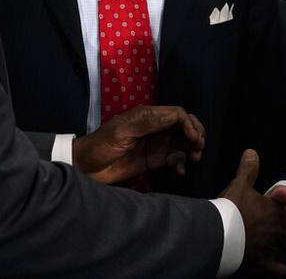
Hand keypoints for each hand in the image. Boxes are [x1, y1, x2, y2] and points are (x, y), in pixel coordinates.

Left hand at [72, 105, 204, 183]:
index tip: (194, 138)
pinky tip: (180, 171)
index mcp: (148, 116)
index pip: (177, 114)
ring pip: (182, 142)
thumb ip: (147, 122)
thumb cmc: (101, 144)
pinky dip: (181, 163)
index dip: (189, 124)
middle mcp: (155, 128)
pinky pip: (174, 159)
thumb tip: (175, 116)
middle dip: (195, 135)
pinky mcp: (154, 160)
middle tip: (199, 148)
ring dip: (191, 149)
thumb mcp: (122, 131)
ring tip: (194, 159)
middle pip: (184, 126)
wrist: (85, 168)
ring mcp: (156, 144)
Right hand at [220, 150, 285, 275]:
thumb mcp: (239, 184)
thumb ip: (248, 169)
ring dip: (283, 246)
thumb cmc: (231, 209)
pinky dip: (279, 268)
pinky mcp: (264, 264)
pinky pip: (279, 269)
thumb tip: (252, 152)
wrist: (219, 235)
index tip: (280, 206)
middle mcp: (279, 230)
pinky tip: (278, 268)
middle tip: (277, 227)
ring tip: (276, 245)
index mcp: (277, 209)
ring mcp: (273, 248)